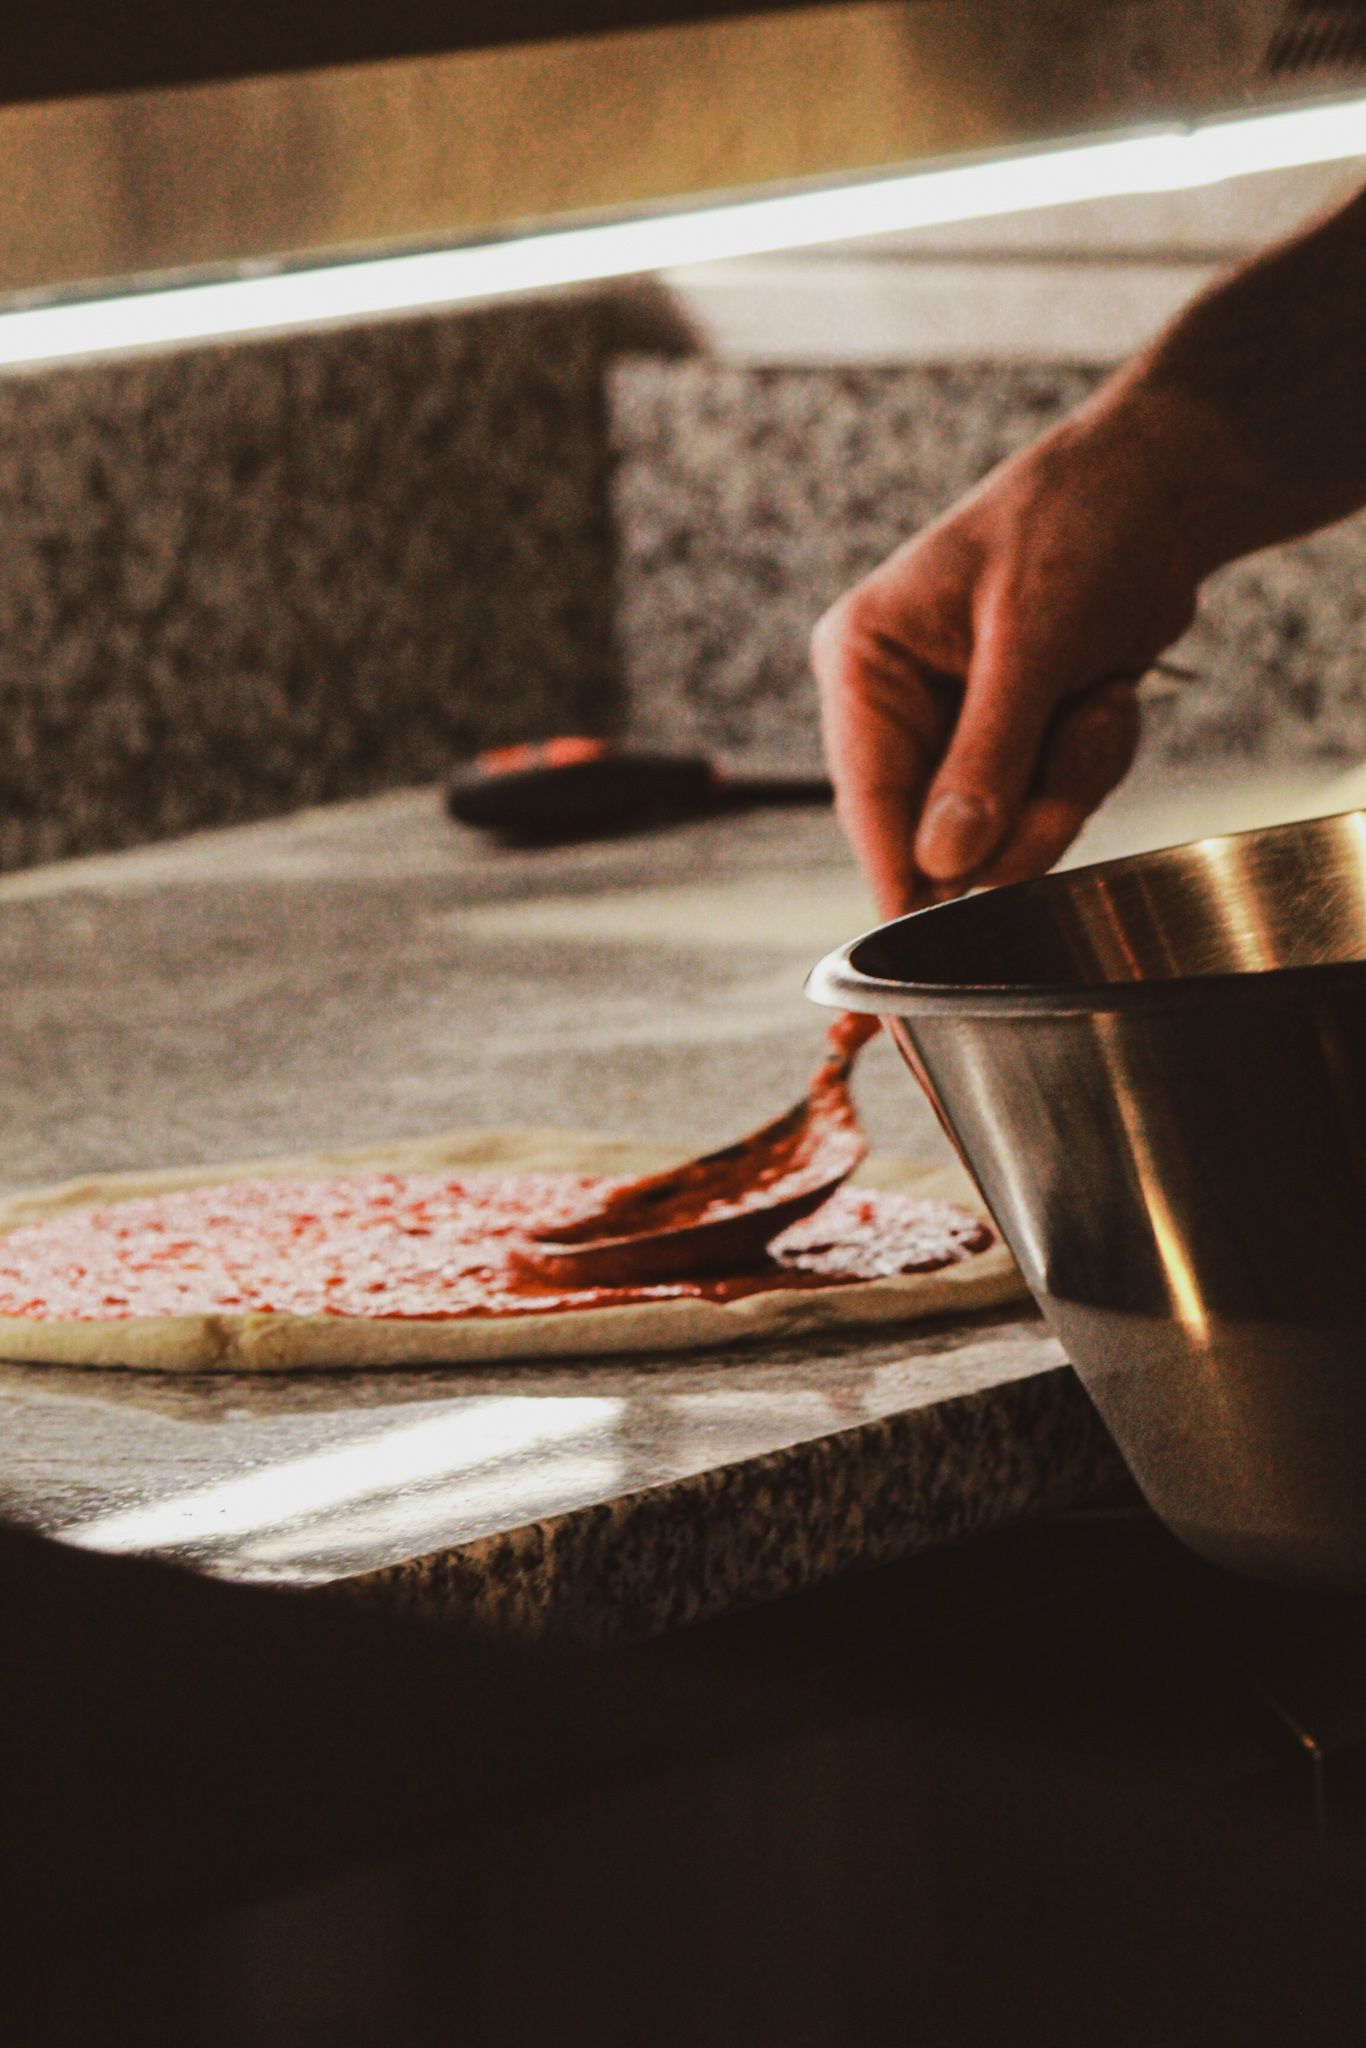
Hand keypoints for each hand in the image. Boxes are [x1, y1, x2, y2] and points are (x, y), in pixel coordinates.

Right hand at [810, 396, 1208, 917]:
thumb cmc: (1081, 527)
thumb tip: (944, 862)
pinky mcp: (1009, 741)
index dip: (901, 872)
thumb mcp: (1032, 639)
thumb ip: (987, 756)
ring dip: (1069, 775)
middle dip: (1025, 801)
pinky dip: (1090, 759)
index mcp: (865, 661)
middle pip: (940, 831)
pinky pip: (1047, 802)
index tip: (932, 933)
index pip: (867, 798)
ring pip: (1004, 826)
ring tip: (1095, 691)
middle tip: (1077, 734)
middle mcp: (896, 702)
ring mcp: (954, 727)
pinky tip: (1102, 692)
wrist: (1164, 489)